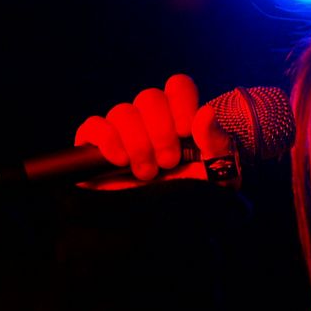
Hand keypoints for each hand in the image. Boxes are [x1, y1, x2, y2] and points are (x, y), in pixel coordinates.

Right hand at [74, 74, 233, 189]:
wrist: (166, 225)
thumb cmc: (195, 194)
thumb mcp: (217, 173)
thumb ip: (216, 142)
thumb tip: (206, 112)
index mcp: (181, 116)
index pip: (178, 85)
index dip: (182, 103)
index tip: (185, 132)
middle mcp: (150, 118)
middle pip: (149, 97)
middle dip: (161, 132)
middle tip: (169, 162)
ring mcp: (122, 130)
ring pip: (123, 111)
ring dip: (138, 144)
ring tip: (148, 173)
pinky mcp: (96, 145)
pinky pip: (94, 126)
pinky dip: (107, 141)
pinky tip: (120, 161)